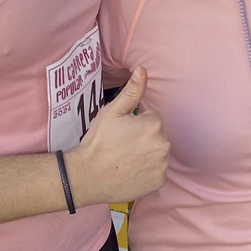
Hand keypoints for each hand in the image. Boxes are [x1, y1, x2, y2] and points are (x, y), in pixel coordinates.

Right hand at [66, 67, 168, 206]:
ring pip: (158, 151)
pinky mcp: (158, 181)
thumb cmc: (98, 142)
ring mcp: (162, 165)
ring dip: (147, 152)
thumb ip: (132, 91)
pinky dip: (147, 169)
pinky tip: (131, 170)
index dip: (136, 122)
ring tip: (126, 157)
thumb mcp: (112, 112)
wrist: (87, 176)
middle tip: (123, 144)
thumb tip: (142, 70)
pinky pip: (157, 170)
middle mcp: (163, 145)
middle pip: (157, 134)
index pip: (152, 117)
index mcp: (154, 125)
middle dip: (144, 136)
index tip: (122, 131)